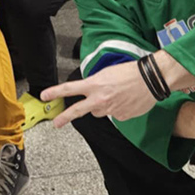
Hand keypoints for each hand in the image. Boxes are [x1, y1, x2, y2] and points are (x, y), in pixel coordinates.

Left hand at [41, 60, 156, 126]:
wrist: (150, 80)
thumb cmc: (130, 72)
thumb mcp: (107, 73)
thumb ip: (95, 84)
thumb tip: (92, 92)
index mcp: (94, 85)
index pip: (70, 88)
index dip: (55, 92)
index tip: (44, 96)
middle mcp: (99, 99)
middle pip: (77, 110)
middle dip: (65, 117)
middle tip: (56, 123)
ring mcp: (110, 110)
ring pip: (98, 111)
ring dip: (101, 106)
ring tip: (114, 95)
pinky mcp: (120, 117)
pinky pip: (114, 114)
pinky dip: (117, 109)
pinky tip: (125, 100)